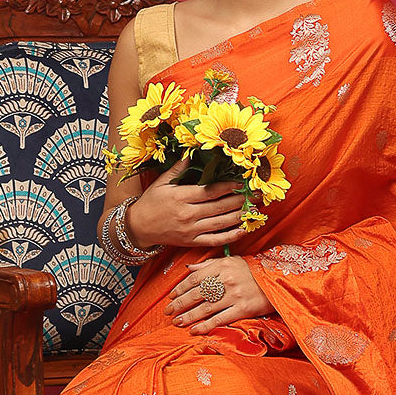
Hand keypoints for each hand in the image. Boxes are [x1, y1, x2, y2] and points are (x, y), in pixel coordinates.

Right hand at [130, 155, 251, 250]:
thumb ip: (178, 169)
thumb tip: (190, 152)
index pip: (210, 191)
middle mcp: (187, 214)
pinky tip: (244, 230)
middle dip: (241, 200)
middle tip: (257, 195)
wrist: (137, 227)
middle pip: (219, 207)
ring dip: (240, 216)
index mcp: (180, 197)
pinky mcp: (192, 242)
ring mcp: (191, 230)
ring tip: (255, 209)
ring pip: (220, 224)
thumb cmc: (150, 203)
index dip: (229, 187)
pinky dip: (231, 237)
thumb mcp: (161, 183)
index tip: (243, 182)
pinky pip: (215, 240)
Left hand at [166, 255, 274, 333]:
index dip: (180, 288)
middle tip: (168, 311)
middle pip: (197, 293)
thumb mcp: (232, 261)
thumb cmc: (254, 271)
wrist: (279, 281)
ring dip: (189, 316)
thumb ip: (209, 265)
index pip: (195, 278)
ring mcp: (235, 296)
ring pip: (205, 308)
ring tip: (177, 322)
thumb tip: (189, 268)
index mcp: (223, 266)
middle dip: (180, 304)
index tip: (171, 296)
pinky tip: (194, 330)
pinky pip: (220, 319)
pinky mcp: (243, 309)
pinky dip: (205, 326)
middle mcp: (227, 280)